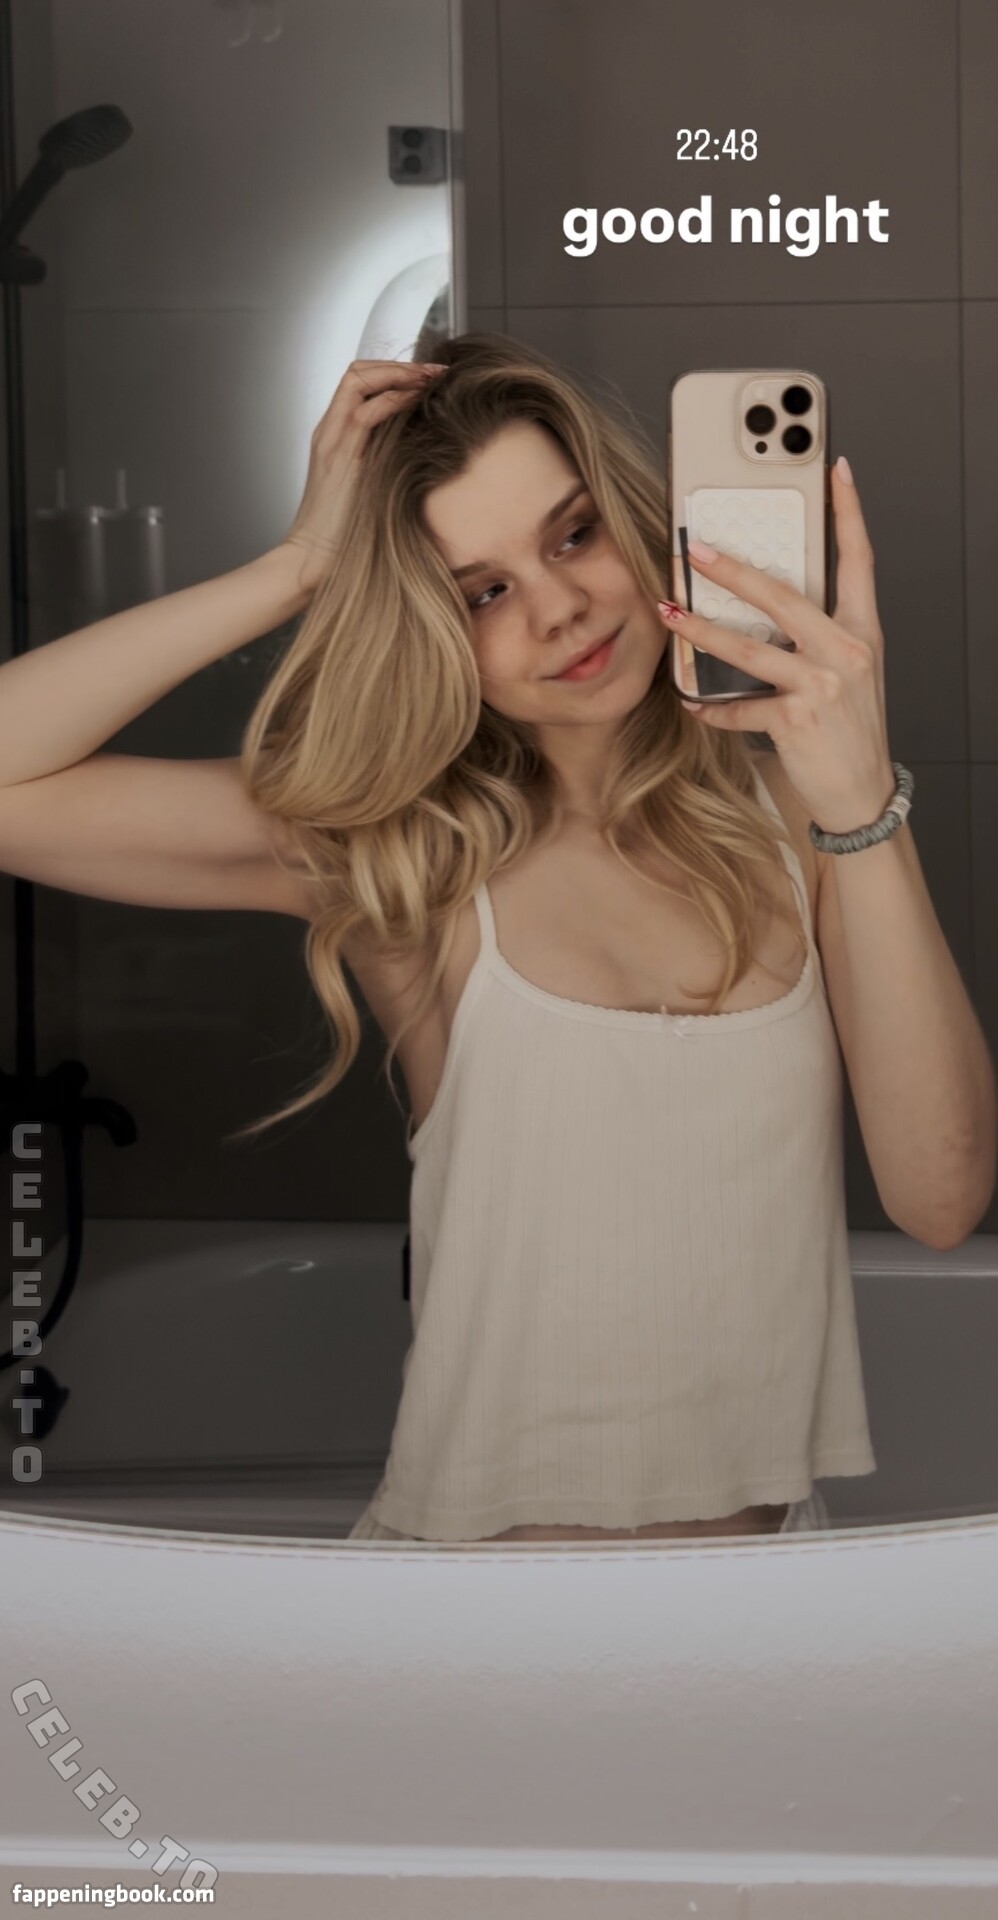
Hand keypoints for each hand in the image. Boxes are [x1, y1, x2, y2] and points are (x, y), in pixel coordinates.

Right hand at [280, 358, 445, 596]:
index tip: (430, 379)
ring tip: (430, 378)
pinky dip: (393, 398)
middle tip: (434, 371)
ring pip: (358, 380)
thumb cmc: (346, 534)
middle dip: (398, 364)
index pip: (359, 383)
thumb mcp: (371, 488)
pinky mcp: (338, 456)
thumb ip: (386, 461)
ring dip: (399, 373)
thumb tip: (425, 449)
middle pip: (356, 371)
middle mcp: (330, 431)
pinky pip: (365, 412)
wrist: (315, 559)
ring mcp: (331, 440)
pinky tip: (417, 400)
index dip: (394, 373)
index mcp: (335, 436)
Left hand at [657, 460, 895, 832]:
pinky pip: (740, 708)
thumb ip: (819, 634)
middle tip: (696, 550)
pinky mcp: (797, 719)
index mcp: (861, 631)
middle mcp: (846, 651)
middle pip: (784, 597)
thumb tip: (766, 602)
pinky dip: (712, 709)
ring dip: (702, 630)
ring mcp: (822, 685)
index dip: (849, 513)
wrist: (861, 790)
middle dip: (734, 570)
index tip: (836, 471)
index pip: (859, 560)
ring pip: (749, 648)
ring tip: (669, 613)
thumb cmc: (850, 727)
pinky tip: (692, 703)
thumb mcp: (850, 671)